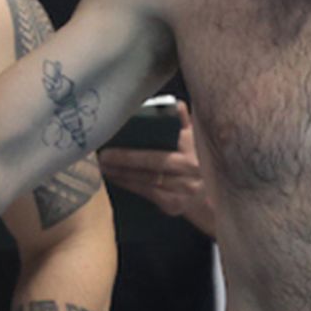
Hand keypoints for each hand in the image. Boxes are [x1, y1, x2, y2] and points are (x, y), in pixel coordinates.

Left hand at [99, 102, 216, 236]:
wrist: (206, 197)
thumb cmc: (194, 163)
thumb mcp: (195, 141)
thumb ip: (184, 122)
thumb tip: (176, 105)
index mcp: (193, 148)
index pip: (167, 140)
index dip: (144, 137)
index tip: (121, 132)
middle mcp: (190, 169)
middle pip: (154, 162)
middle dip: (126, 158)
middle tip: (104, 155)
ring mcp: (183, 189)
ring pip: (147, 179)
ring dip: (122, 172)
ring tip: (104, 165)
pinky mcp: (174, 205)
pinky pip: (147, 193)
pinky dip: (129, 185)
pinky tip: (115, 178)